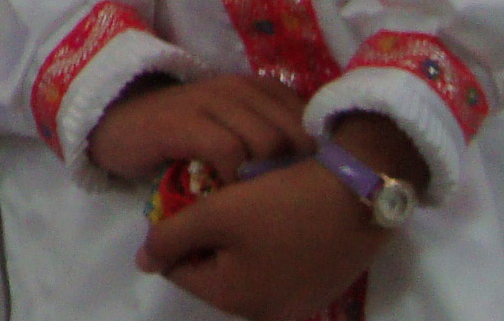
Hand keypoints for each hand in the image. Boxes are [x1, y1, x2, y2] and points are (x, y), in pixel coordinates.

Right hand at [87, 73, 311, 185]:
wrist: (117, 122)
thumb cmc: (182, 133)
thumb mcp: (232, 127)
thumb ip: (269, 135)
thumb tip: (316, 168)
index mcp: (256, 87)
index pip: (310, 118)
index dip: (319, 153)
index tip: (310, 184)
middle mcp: (238, 87)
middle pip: (295, 133)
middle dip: (296, 170)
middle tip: (282, 200)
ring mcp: (210, 100)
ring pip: (267, 141)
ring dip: (266, 177)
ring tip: (256, 200)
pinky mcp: (185, 120)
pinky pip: (229, 151)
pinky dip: (234, 177)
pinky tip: (225, 192)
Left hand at [135, 160, 382, 319]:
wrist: (361, 195)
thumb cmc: (281, 203)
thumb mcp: (215, 215)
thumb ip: (169, 240)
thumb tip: (142, 264)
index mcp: (237, 301)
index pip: (180, 271)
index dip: (174, 234)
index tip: (187, 201)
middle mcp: (269, 314)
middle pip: (213, 274)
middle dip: (206, 239)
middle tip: (216, 200)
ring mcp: (299, 304)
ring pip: (243, 271)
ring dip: (235, 242)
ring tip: (245, 205)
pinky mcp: (321, 288)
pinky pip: (275, 269)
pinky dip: (265, 246)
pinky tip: (273, 216)